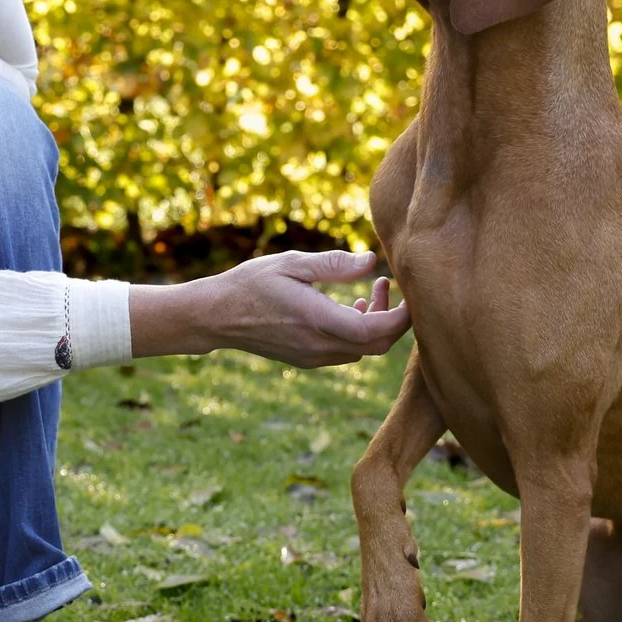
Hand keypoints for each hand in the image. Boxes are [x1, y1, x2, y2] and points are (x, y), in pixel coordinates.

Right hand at [131, 249, 410, 365]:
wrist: (216, 316)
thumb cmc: (251, 283)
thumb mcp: (292, 263)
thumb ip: (334, 264)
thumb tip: (371, 262)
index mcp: (318, 321)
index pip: (377, 331)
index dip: (401, 317)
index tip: (404, 292)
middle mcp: (319, 346)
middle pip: (377, 346)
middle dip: (392, 319)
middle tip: (384, 286)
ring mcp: (313, 357)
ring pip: (363, 351)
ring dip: (374, 326)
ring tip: (365, 293)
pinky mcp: (306, 360)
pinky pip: (345, 352)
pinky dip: (357, 334)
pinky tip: (346, 309)